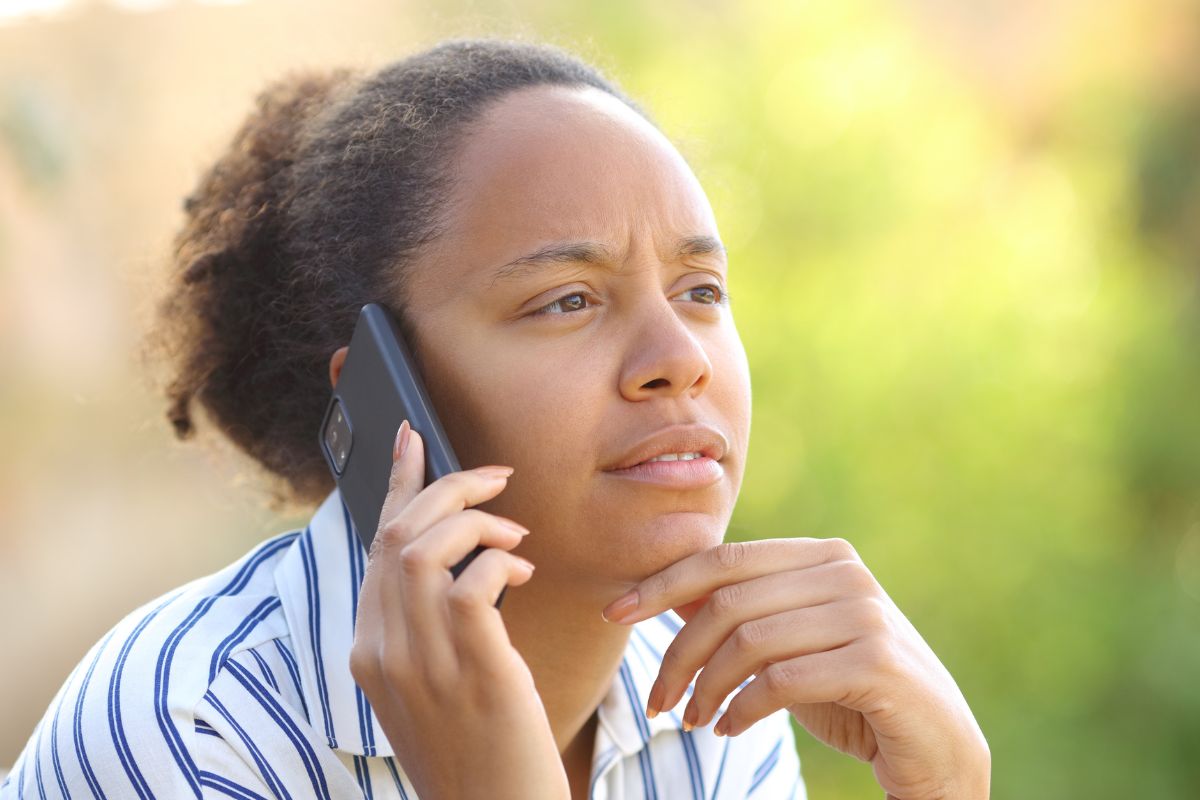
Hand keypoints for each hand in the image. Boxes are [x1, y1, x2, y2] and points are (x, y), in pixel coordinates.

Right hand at [349, 421, 569, 799]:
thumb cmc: (475, 748)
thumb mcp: (432, 684)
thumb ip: (425, 626)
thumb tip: (460, 561)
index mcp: (368, 651)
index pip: (377, 547)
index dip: (398, 485)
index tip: (413, 440)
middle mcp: (382, 651)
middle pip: (398, 535)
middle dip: (447, 487)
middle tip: (495, 477)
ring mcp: (422, 661)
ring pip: (426, 548)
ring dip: (477, 521)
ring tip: (516, 534)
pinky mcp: (473, 668)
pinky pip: (474, 583)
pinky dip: (500, 561)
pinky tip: (525, 572)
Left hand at [601, 538, 990, 799]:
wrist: (936, 744)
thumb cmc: (850, 691)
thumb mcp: (789, 644)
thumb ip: (742, 612)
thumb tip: (665, 592)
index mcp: (822, 555)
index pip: (723, 559)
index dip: (662, 584)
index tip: (614, 613)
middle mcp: (845, 573)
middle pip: (727, 602)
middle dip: (677, 653)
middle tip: (657, 702)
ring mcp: (865, 614)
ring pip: (747, 641)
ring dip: (705, 689)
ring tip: (692, 721)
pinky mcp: (875, 663)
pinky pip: (779, 681)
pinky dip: (742, 709)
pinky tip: (729, 729)